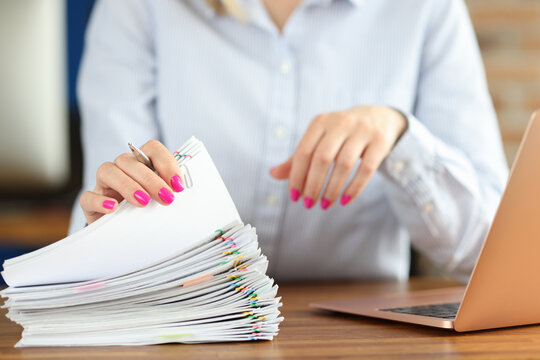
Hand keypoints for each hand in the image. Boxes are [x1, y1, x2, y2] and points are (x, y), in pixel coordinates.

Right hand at [80, 140, 183, 224]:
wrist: (123, 234)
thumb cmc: (146, 211)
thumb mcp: (160, 200)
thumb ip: (169, 192)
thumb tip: (181, 194)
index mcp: (142, 162)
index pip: (152, 149)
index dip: (167, 164)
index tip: (178, 185)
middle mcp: (122, 168)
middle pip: (131, 161)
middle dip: (151, 179)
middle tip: (166, 197)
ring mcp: (104, 184)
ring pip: (108, 171)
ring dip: (128, 186)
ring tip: (143, 202)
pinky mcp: (89, 203)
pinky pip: (88, 196)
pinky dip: (100, 201)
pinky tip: (113, 208)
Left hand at [270, 106, 406, 208]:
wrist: (378, 117)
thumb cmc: (340, 134)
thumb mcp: (318, 140)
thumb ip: (298, 158)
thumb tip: (272, 174)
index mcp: (321, 122)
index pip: (304, 151)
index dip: (297, 176)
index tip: (294, 197)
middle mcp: (341, 123)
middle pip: (323, 158)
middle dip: (313, 185)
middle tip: (308, 205)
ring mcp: (363, 131)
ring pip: (344, 165)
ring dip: (332, 189)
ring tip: (325, 205)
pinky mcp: (381, 142)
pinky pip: (366, 169)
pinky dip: (354, 188)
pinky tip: (344, 200)